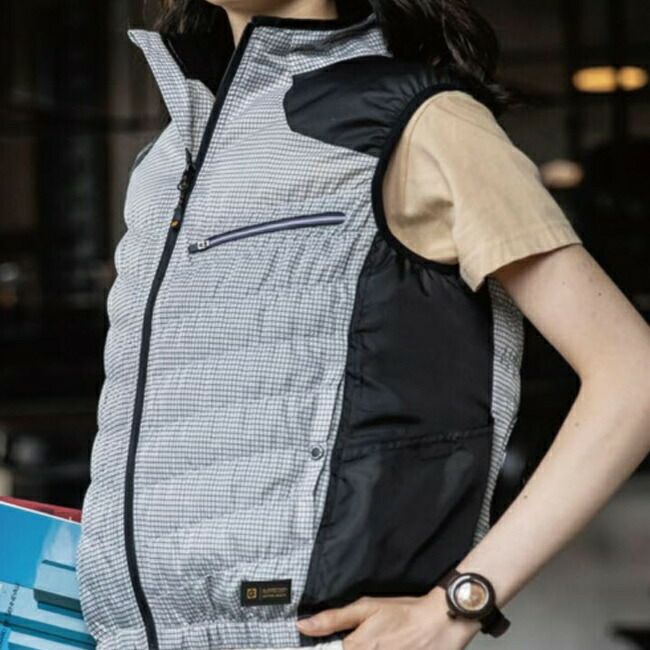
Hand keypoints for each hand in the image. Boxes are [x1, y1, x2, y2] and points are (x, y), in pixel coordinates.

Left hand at [295, 588, 481, 648]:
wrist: (439, 624)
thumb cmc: (402, 613)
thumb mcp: (367, 608)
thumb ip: (333, 619)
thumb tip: (302, 626)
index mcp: (355, 649)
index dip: (327, 647)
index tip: (330, 644)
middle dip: (349, 647)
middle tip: (373, 637)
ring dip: (367, 647)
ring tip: (383, 641)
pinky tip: (389, 646)